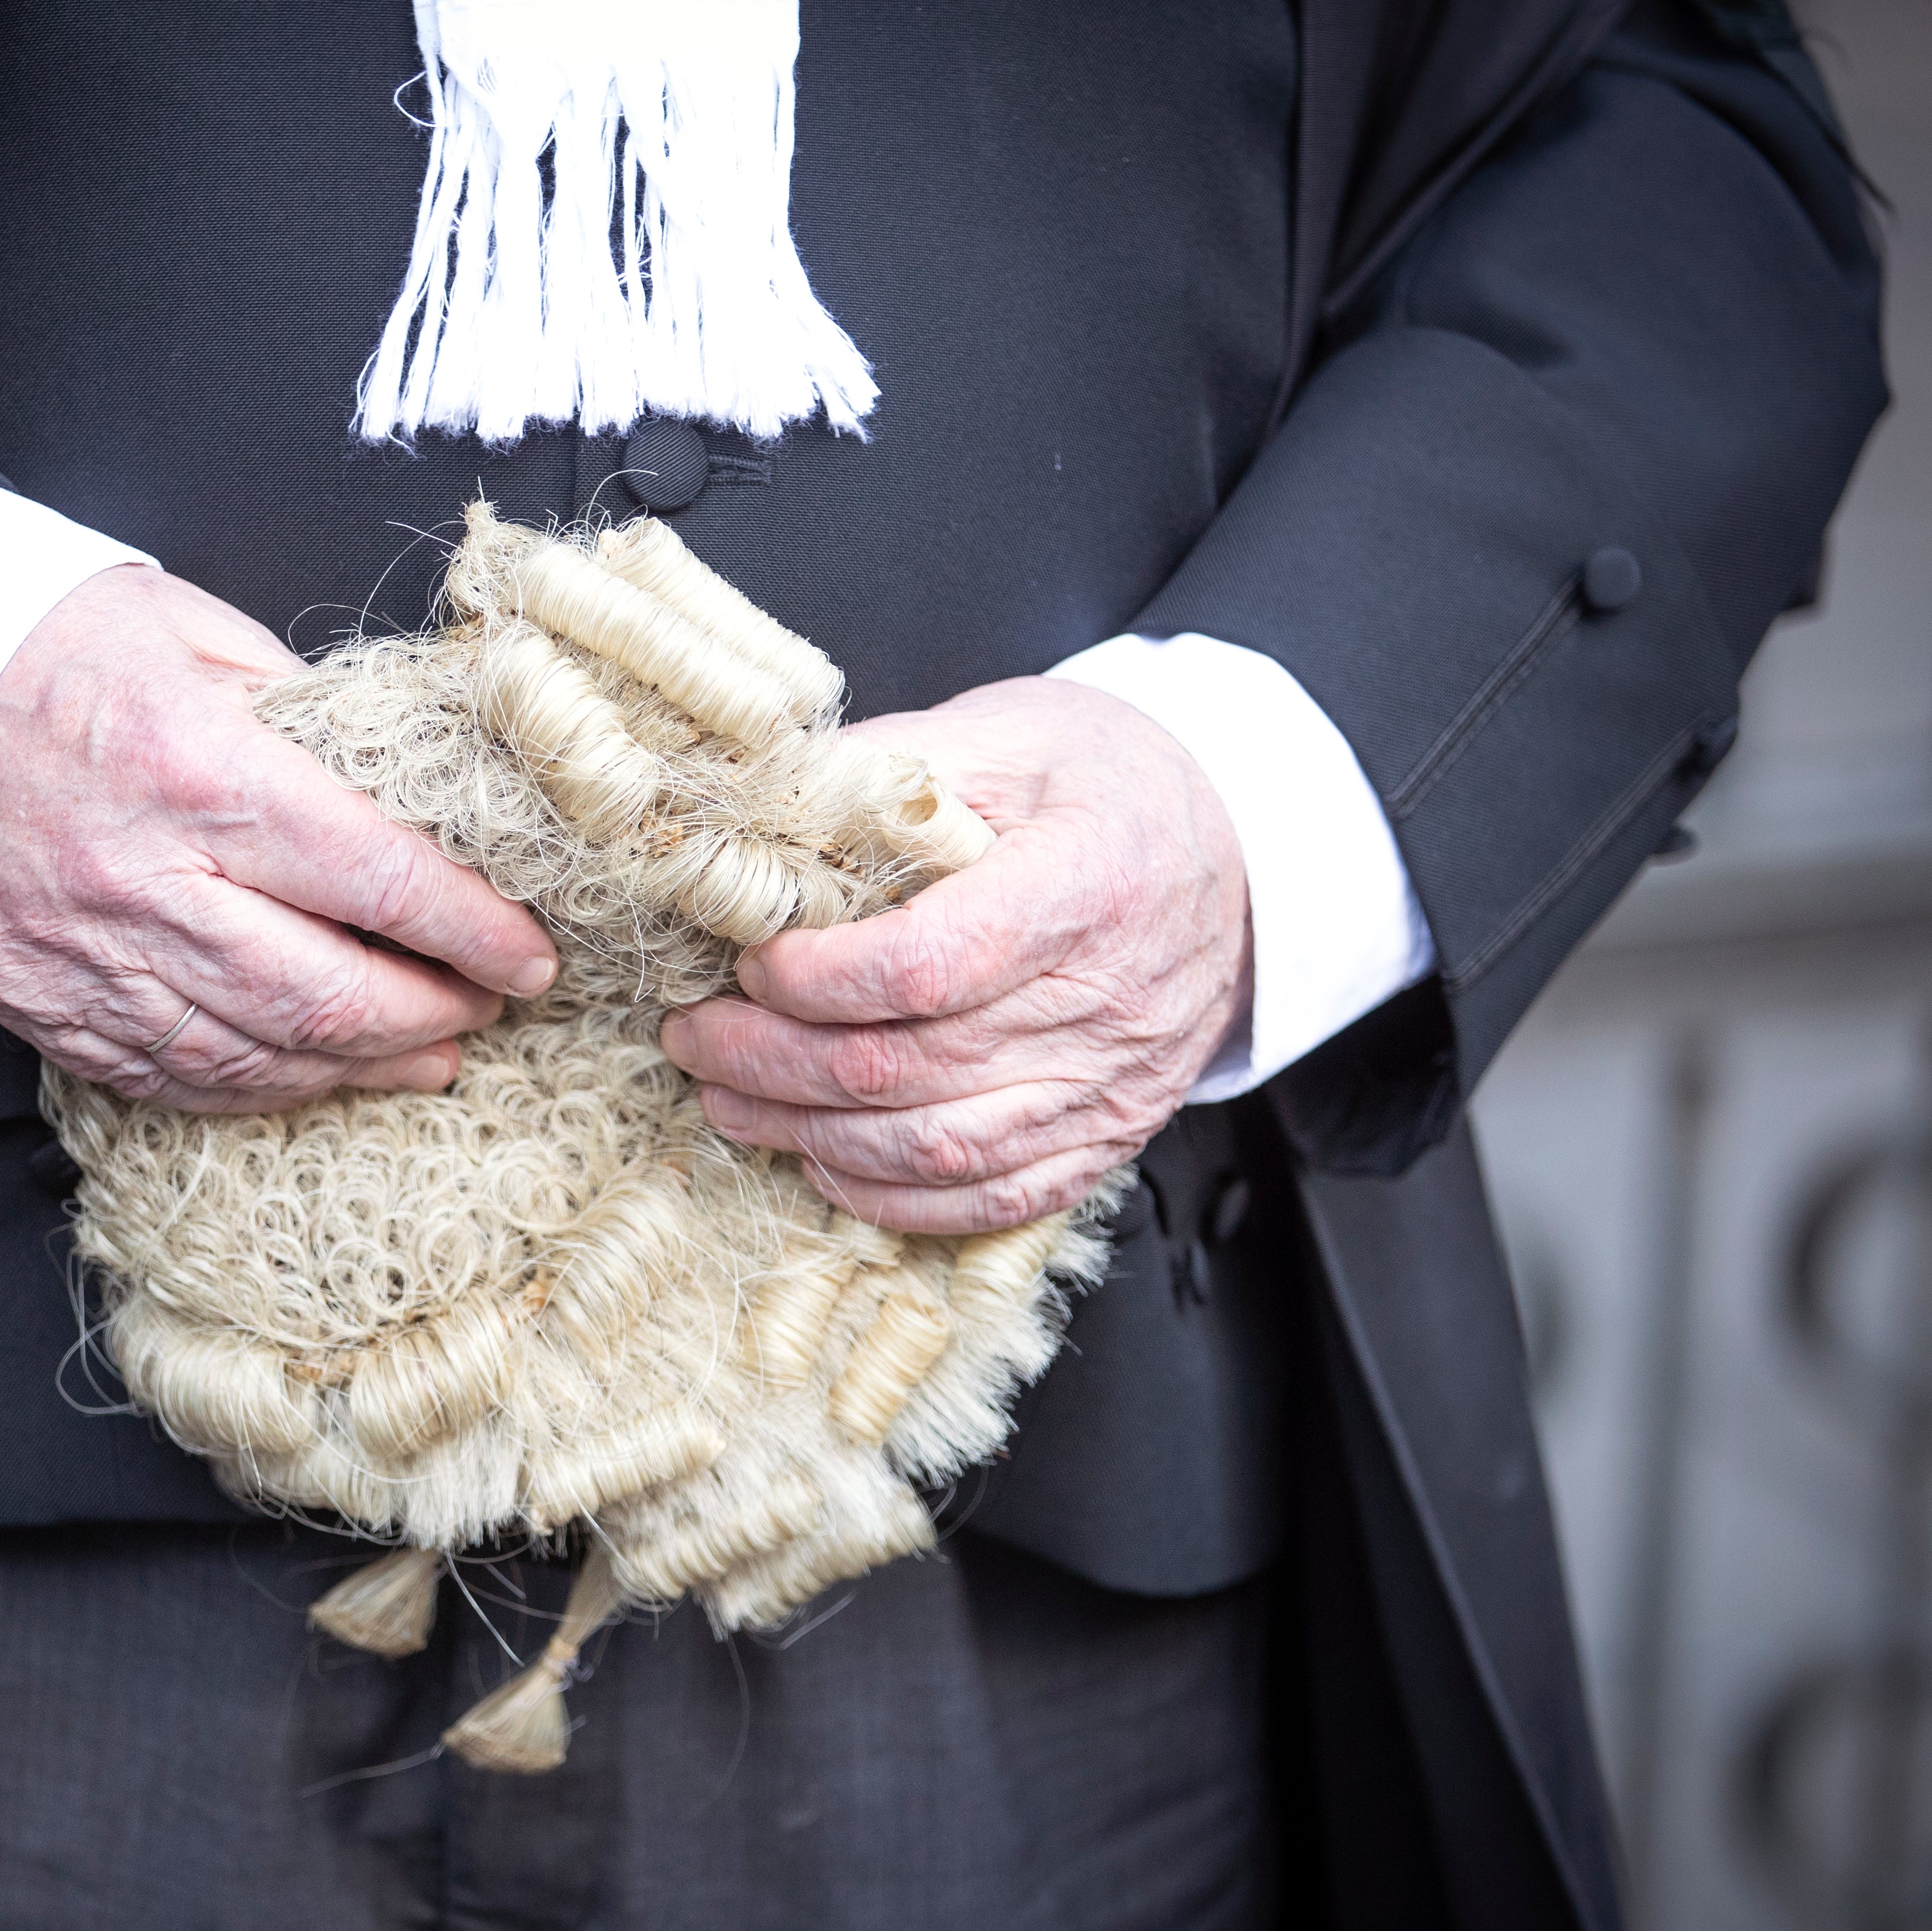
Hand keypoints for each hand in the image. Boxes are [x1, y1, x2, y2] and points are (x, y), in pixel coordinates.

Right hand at [0, 565, 558, 1111]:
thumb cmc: (36, 648)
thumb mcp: (194, 636)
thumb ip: (309, 718)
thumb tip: (404, 782)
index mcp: (199, 774)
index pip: (378, 878)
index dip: (472, 930)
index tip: (529, 951)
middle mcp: (148, 883)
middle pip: (328, 994)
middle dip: (434, 1012)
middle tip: (490, 1005)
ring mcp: (90, 959)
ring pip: (258, 1055)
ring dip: (362, 1067)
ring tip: (428, 1052)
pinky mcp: (46, 1006)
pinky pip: (174, 1078)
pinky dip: (262, 1088)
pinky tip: (314, 1076)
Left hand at [660, 676, 1248, 1232]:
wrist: (1241, 856)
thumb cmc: (1110, 783)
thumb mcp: (1010, 731)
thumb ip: (884, 768)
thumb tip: (751, 809)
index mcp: (1085, 884)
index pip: (929, 963)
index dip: (817, 978)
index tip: (747, 960)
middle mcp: (1104, 1002)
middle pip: (909, 1067)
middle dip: (771, 1059)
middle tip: (690, 1033)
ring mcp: (1108, 1086)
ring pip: (934, 1147)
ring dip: (807, 1134)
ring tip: (725, 1097)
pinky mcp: (1105, 1138)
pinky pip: (989, 1198)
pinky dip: (890, 1195)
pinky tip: (818, 1160)